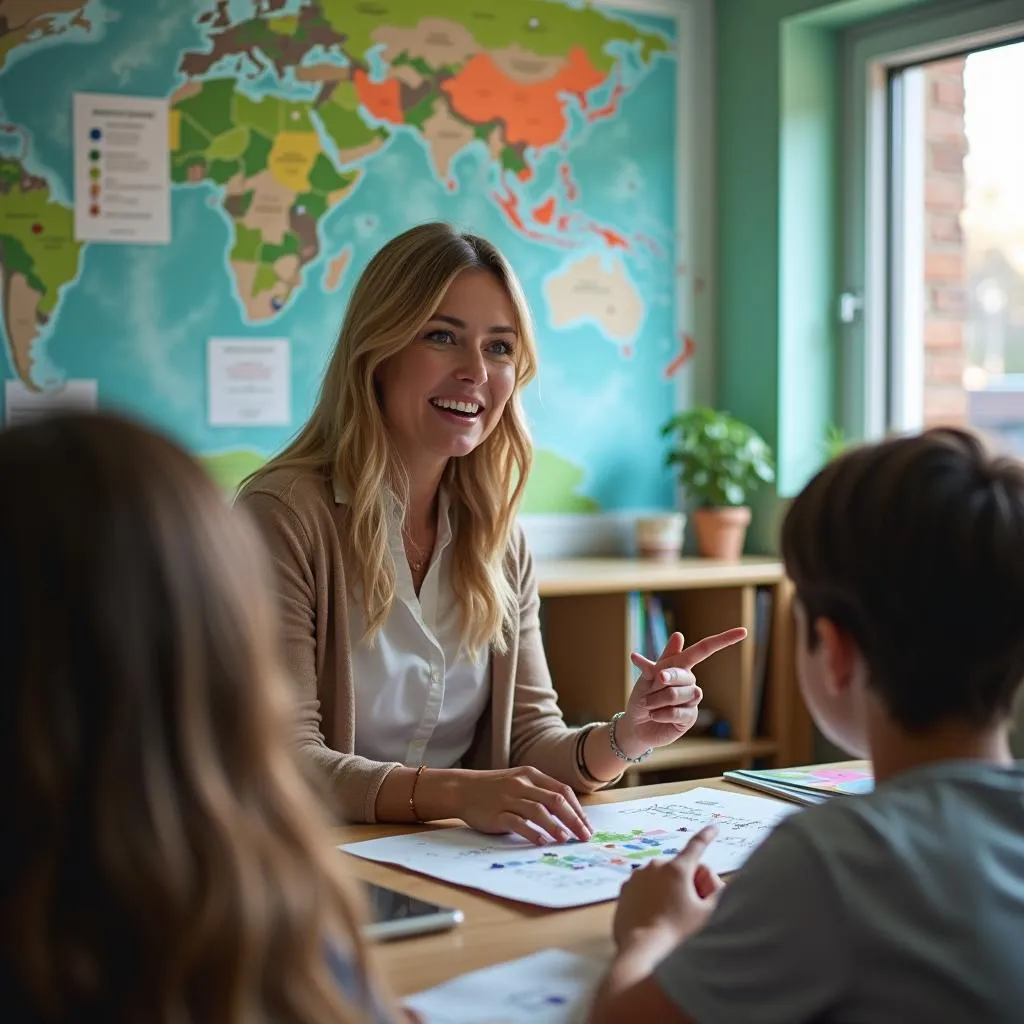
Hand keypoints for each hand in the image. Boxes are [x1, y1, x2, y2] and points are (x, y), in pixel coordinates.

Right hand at [454, 767, 592, 845]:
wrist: (462, 789)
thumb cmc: (495, 789)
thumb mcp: (520, 782)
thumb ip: (541, 794)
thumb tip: (568, 816)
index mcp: (531, 775)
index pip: (563, 791)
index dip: (578, 810)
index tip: (587, 826)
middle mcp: (522, 784)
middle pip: (556, 801)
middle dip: (574, 820)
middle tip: (585, 836)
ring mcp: (509, 798)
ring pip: (539, 811)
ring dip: (556, 827)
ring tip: (567, 840)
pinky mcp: (497, 814)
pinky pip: (518, 823)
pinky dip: (533, 833)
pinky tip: (542, 842)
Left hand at [613, 825, 723, 950]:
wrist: (642, 952)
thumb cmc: (678, 935)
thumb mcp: (708, 916)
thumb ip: (719, 895)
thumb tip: (718, 884)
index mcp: (677, 869)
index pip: (696, 846)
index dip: (707, 836)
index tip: (714, 827)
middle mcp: (654, 867)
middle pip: (678, 870)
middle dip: (686, 884)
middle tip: (690, 909)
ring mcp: (636, 878)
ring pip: (659, 880)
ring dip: (666, 891)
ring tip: (669, 919)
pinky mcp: (624, 891)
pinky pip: (643, 890)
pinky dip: (650, 899)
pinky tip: (653, 919)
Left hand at [616, 627, 746, 752]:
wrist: (637, 724)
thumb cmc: (642, 696)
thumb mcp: (648, 676)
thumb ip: (665, 658)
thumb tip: (679, 634)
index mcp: (682, 665)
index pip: (704, 649)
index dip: (724, 640)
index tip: (743, 632)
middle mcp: (691, 681)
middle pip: (684, 676)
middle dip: (662, 681)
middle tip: (650, 687)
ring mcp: (693, 700)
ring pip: (678, 694)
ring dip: (657, 699)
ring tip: (650, 704)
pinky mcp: (691, 718)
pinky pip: (678, 712)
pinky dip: (661, 713)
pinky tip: (655, 715)